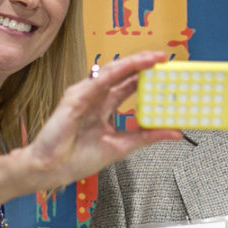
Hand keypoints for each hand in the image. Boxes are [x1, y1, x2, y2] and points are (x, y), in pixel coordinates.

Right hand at [19, 52, 179, 192]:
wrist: (51, 169)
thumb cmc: (77, 158)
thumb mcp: (121, 145)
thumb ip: (147, 136)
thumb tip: (176, 133)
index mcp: (104, 107)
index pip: (129, 85)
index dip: (147, 77)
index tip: (167, 72)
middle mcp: (95, 97)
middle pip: (123, 74)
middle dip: (143, 64)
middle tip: (163, 58)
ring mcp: (84, 95)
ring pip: (112, 72)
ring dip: (133, 63)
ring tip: (152, 58)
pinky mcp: (74, 98)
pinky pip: (97, 81)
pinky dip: (115, 72)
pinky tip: (130, 67)